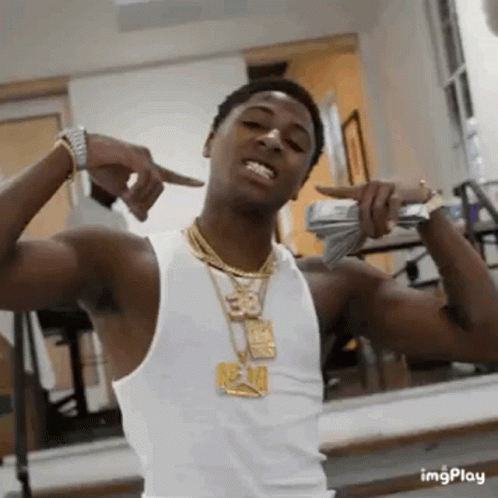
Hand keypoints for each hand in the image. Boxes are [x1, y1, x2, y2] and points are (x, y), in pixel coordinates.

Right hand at [85, 134, 204, 220]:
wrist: (81, 154)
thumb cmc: (100, 168)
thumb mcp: (120, 192)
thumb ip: (134, 203)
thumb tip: (144, 219)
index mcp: (147, 167)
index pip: (170, 176)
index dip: (186, 181)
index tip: (201, 183)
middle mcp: (148, 159)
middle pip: (162, 186)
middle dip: (150, 201)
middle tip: (133, 208)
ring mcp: (143, 155)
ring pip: (156, 182)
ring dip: (144, 197)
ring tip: (128, 202)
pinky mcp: (135, 154)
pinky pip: (146, 176)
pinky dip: (139, 189)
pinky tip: (128, 194)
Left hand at [315, 180, 432, 238]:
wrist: (422, 200)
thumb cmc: (397, 208)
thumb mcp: (379, 213)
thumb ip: (367, 221)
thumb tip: (354, 244)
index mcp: (364, 190)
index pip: (343, 190)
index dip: (329, 190)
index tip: (315, 187)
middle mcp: (372, 185)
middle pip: (362, 209)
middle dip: (367, 227)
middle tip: (373, 237)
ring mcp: (385, 186)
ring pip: (375, 210)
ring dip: (379, 226)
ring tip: (383, 234)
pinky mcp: (399, 191)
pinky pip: (390, 207)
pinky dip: (390, 220)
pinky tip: (390, 228)